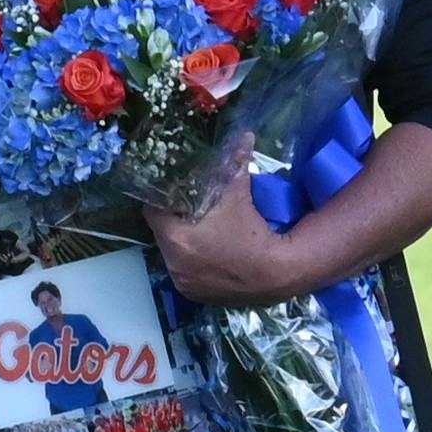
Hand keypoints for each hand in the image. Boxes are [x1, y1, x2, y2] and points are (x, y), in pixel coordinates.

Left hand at [142, 138, 308, 306]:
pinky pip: (185, 273)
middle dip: (171, 220)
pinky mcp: (195, 295)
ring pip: (172, 254)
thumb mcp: (240, 195)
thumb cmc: (254, 231)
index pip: (152, 211)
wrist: (280, 273)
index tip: (171, 192)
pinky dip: (191, 262)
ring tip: (197, 230)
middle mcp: (173, 263)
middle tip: (186, 208)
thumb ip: (235, 164)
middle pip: (161, 233)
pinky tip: (207, 252)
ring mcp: (184, 282)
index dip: (160, 200)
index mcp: (176, 237)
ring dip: (181, 242)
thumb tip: (243, 136)